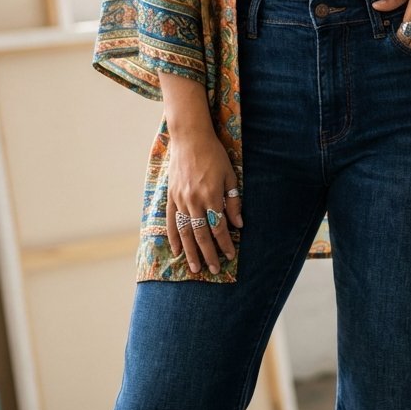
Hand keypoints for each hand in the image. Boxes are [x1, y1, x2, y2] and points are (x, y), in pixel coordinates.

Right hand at [165, 131, 241, 275]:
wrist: (190, 138)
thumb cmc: (214, 155)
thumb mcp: (230, 176)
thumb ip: (234, 201)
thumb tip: (239, 224)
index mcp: (212, 196)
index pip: (219, 227)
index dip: (225, 244)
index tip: (230, 256)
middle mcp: (194, 201)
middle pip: (202, 234)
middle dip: (208, 254)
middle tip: (213, 270)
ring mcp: (180, 200)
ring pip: (185, 232)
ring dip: (190, 252)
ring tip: (195, 268)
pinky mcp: (171, 196)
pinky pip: (171, 221)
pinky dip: (173, 237)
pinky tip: (176, 250)